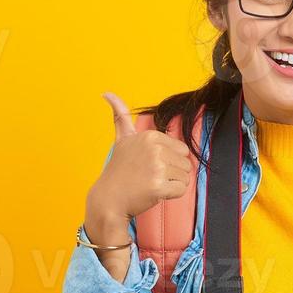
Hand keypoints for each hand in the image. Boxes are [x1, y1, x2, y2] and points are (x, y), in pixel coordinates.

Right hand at [86, 92, 195, 223]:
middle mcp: (154, 149)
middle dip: (172, 174)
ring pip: (185, 178)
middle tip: (150, 177)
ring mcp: (157, 168)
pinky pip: (181, 190)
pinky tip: (155, 193)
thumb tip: (107, 93)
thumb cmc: (118, 170)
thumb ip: (120, 116)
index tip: (150, 165)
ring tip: (152, 185)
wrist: (109, 199)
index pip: (182, 150)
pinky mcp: (159, 187)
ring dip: (172, 185)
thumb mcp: (121, 139)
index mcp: (150, 136)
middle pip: (185, 164)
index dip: (170, 161)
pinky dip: (171, 195)